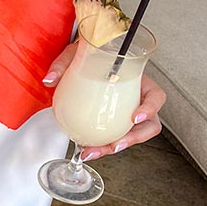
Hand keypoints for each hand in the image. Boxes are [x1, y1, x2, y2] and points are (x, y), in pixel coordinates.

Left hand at [42, 41, 166, 159]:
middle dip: (133, 139)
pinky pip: (114, 138)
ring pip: (133, 136)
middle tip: (114, 145)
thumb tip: (50, 79)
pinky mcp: (114, 123)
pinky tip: (87, 149)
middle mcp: (138, 99)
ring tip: (94, 151)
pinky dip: (102, 146)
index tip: (134, 117)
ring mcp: (128, 112)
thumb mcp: (77, 54)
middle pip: (149, 125)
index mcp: (139, 81)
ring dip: (115, 147)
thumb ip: (63, 64)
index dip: (150, 108)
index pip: (156, 96)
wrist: (82, 61)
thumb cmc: (89, 55)